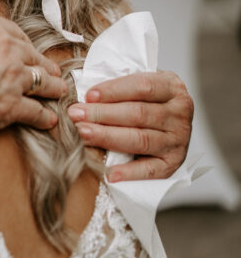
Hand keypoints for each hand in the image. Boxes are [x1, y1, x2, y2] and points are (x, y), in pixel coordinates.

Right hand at [0, 0, 67, 143]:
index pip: (14, 32)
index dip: (20, 41)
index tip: (25, 48)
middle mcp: (6, 50)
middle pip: (32, 55)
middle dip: (43, 63)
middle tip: (52, 71)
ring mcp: (10, 80)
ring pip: (41, 82)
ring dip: (52, 87)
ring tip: (59, 91)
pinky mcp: (8, 109)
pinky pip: (34, 112)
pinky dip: (43, 116)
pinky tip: (48, 118)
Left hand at [67, 70, 193, 180]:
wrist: (173, 120)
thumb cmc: (149, 99)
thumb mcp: (143, 84)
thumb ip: (121, 87)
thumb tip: (88, 96)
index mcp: (172, 88)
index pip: (143, 86)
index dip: (114, 91)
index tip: (89, 95)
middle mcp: (180, 113)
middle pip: (138, 114)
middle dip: (103, 114)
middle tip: (76, 115)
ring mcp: (179, 140)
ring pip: (141, 139)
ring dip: (108, 137)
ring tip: (83, 134)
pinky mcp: (173, 163)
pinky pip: (151, 170)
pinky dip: (130, 172)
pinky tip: (109, 173)